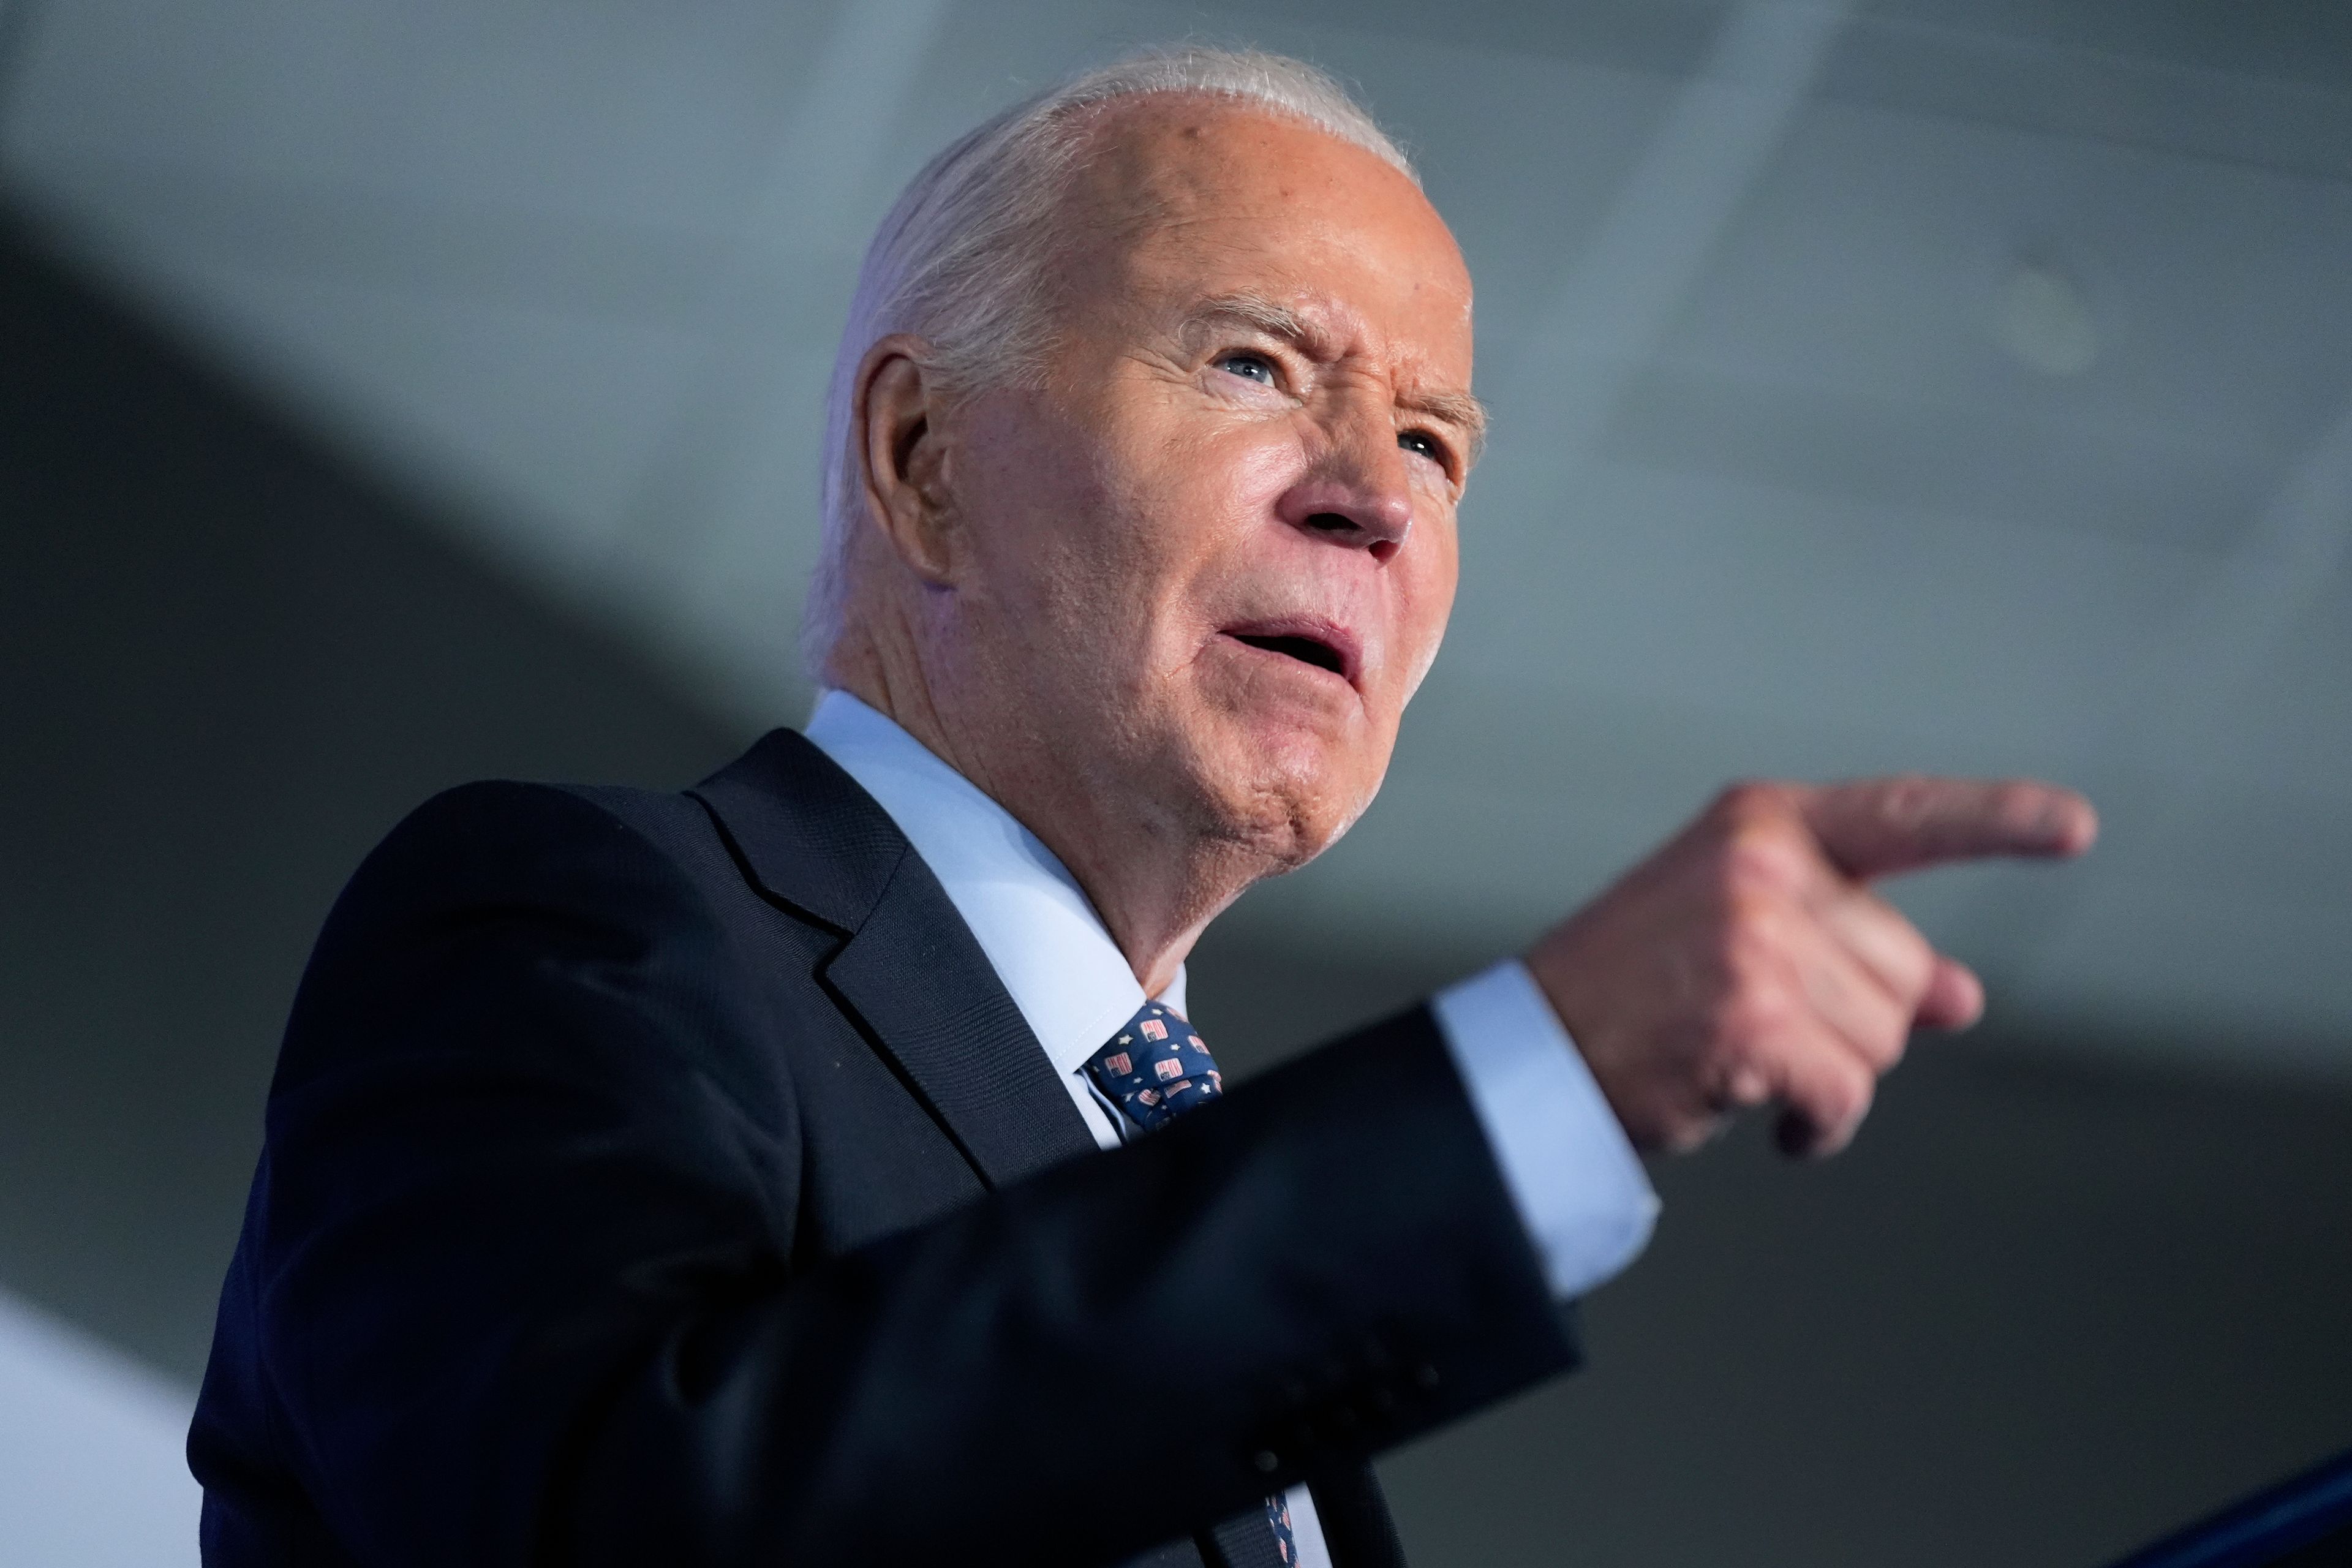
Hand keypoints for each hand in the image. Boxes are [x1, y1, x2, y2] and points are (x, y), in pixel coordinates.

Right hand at [1525, 777, 2095, 1157]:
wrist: (1531, 1056)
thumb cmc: (1629, 994)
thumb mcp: (1739, 937)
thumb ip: (1852, 950)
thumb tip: (1962, 997)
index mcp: (1759, 823)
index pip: (1902, 816)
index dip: (1996, 820)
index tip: (2073, 827)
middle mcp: (1763, 866)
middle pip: (1903, 966)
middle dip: (1856, 1019)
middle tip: (1759, 1025)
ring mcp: (1758, 939)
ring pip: (1884, 1037)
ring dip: (1829, 1075)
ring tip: (1742, 1062)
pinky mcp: (1756, 1019)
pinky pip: (1847, 1093)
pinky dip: (1817, 1125)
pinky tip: (1762, 1112)